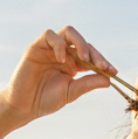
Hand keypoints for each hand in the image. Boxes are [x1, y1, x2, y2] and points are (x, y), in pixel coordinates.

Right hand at [0, 25, 114, 124]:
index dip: (103, 62)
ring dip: (80, 43)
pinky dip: (59, 45)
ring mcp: (51, 48)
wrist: (24, 106)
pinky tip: (62, 60)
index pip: (91, 56)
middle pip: (83, 42)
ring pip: (68, 32)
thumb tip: (109, 80)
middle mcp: (64, 53)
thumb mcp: (71, 92)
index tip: (113, 72)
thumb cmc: (46, 100)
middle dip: (94, 53)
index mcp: (73, 64)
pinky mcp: (37, 46)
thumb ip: (88, 84)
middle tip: (101, 66)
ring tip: (83, 59)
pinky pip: (51, 36)